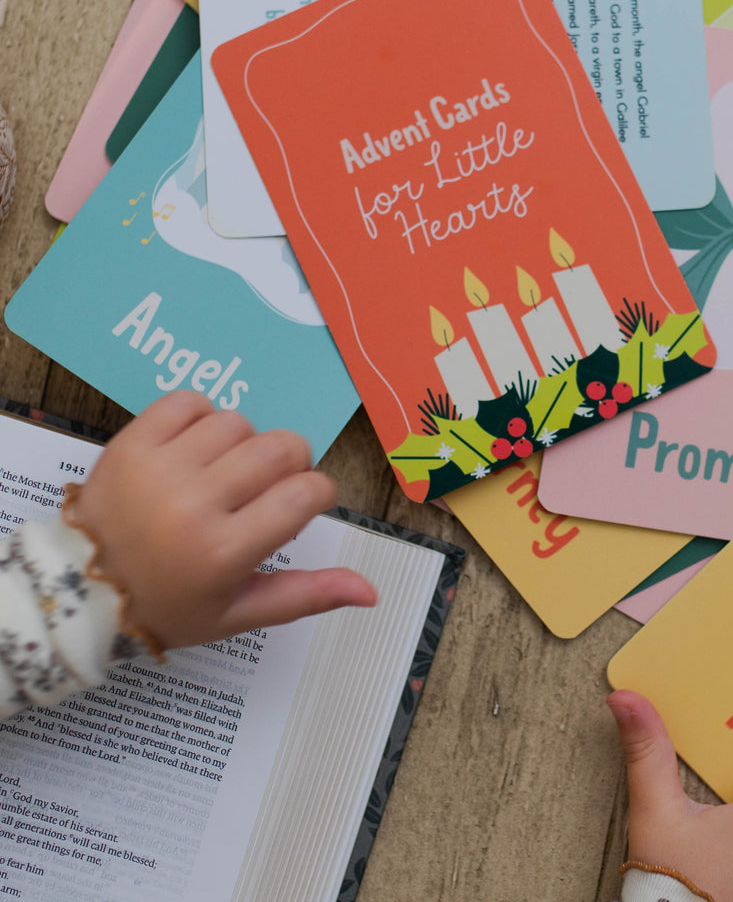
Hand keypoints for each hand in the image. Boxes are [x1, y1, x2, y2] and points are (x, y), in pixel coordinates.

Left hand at [68, 391, 375, 648]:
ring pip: (239, 422)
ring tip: (224, 471)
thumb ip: (307, 596)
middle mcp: (195, 505)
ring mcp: (160, 469)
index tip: (302, 504)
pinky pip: (190, 401)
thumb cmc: (168, 605)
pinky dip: (203, 416)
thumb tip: (371, 591)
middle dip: (290, 462)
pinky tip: (196, 447)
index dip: (318, 492)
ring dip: (245, 443)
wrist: (76, 590)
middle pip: (281, 447)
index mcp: (225, 552)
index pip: (305, 493)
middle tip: (266, 487)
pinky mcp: (131, 443)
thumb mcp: (239, 614)